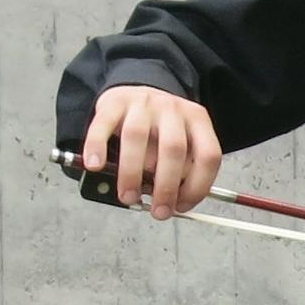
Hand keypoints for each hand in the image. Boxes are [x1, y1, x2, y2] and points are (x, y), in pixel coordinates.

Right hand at [80, 84, 223, 217]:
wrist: (136, 93)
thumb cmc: (159, 130)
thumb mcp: (181, 143)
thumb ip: (180, 171)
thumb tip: (170, 204)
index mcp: (197, 120)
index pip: (208, 155)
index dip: (198, 187)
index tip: (182, 207)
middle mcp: (172, 109)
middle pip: (173, 148)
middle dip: (166, 187)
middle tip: (158, 211)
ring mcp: (143, 103)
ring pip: (136, 136)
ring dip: (132, 174)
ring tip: (129, 196)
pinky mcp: (114, 102)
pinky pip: (102, 125)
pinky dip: (97, 147)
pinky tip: (96, 165)